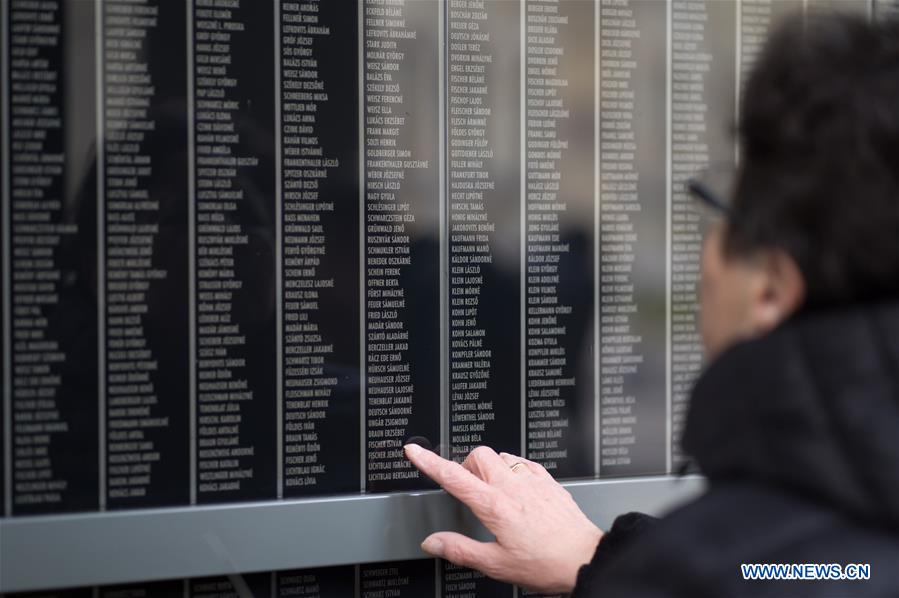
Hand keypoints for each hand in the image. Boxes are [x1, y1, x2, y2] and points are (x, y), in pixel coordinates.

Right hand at [404, 443, 603, 593]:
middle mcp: (512, 486)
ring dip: (489, 466)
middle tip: (467, 489)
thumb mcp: (496, 565)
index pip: (453, 476)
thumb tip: (433, 542)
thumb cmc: (545, 563)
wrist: (585, 558)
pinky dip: (511, 469)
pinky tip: (515, 489)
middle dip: (465, 466)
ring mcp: (532, 480)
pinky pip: (522, 462)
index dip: (429, 461)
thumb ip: (460, 549)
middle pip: (478, 454)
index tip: (414, 451)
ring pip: (500, 454)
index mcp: (494, 506)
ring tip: (492, 491)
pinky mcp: (548, 480)